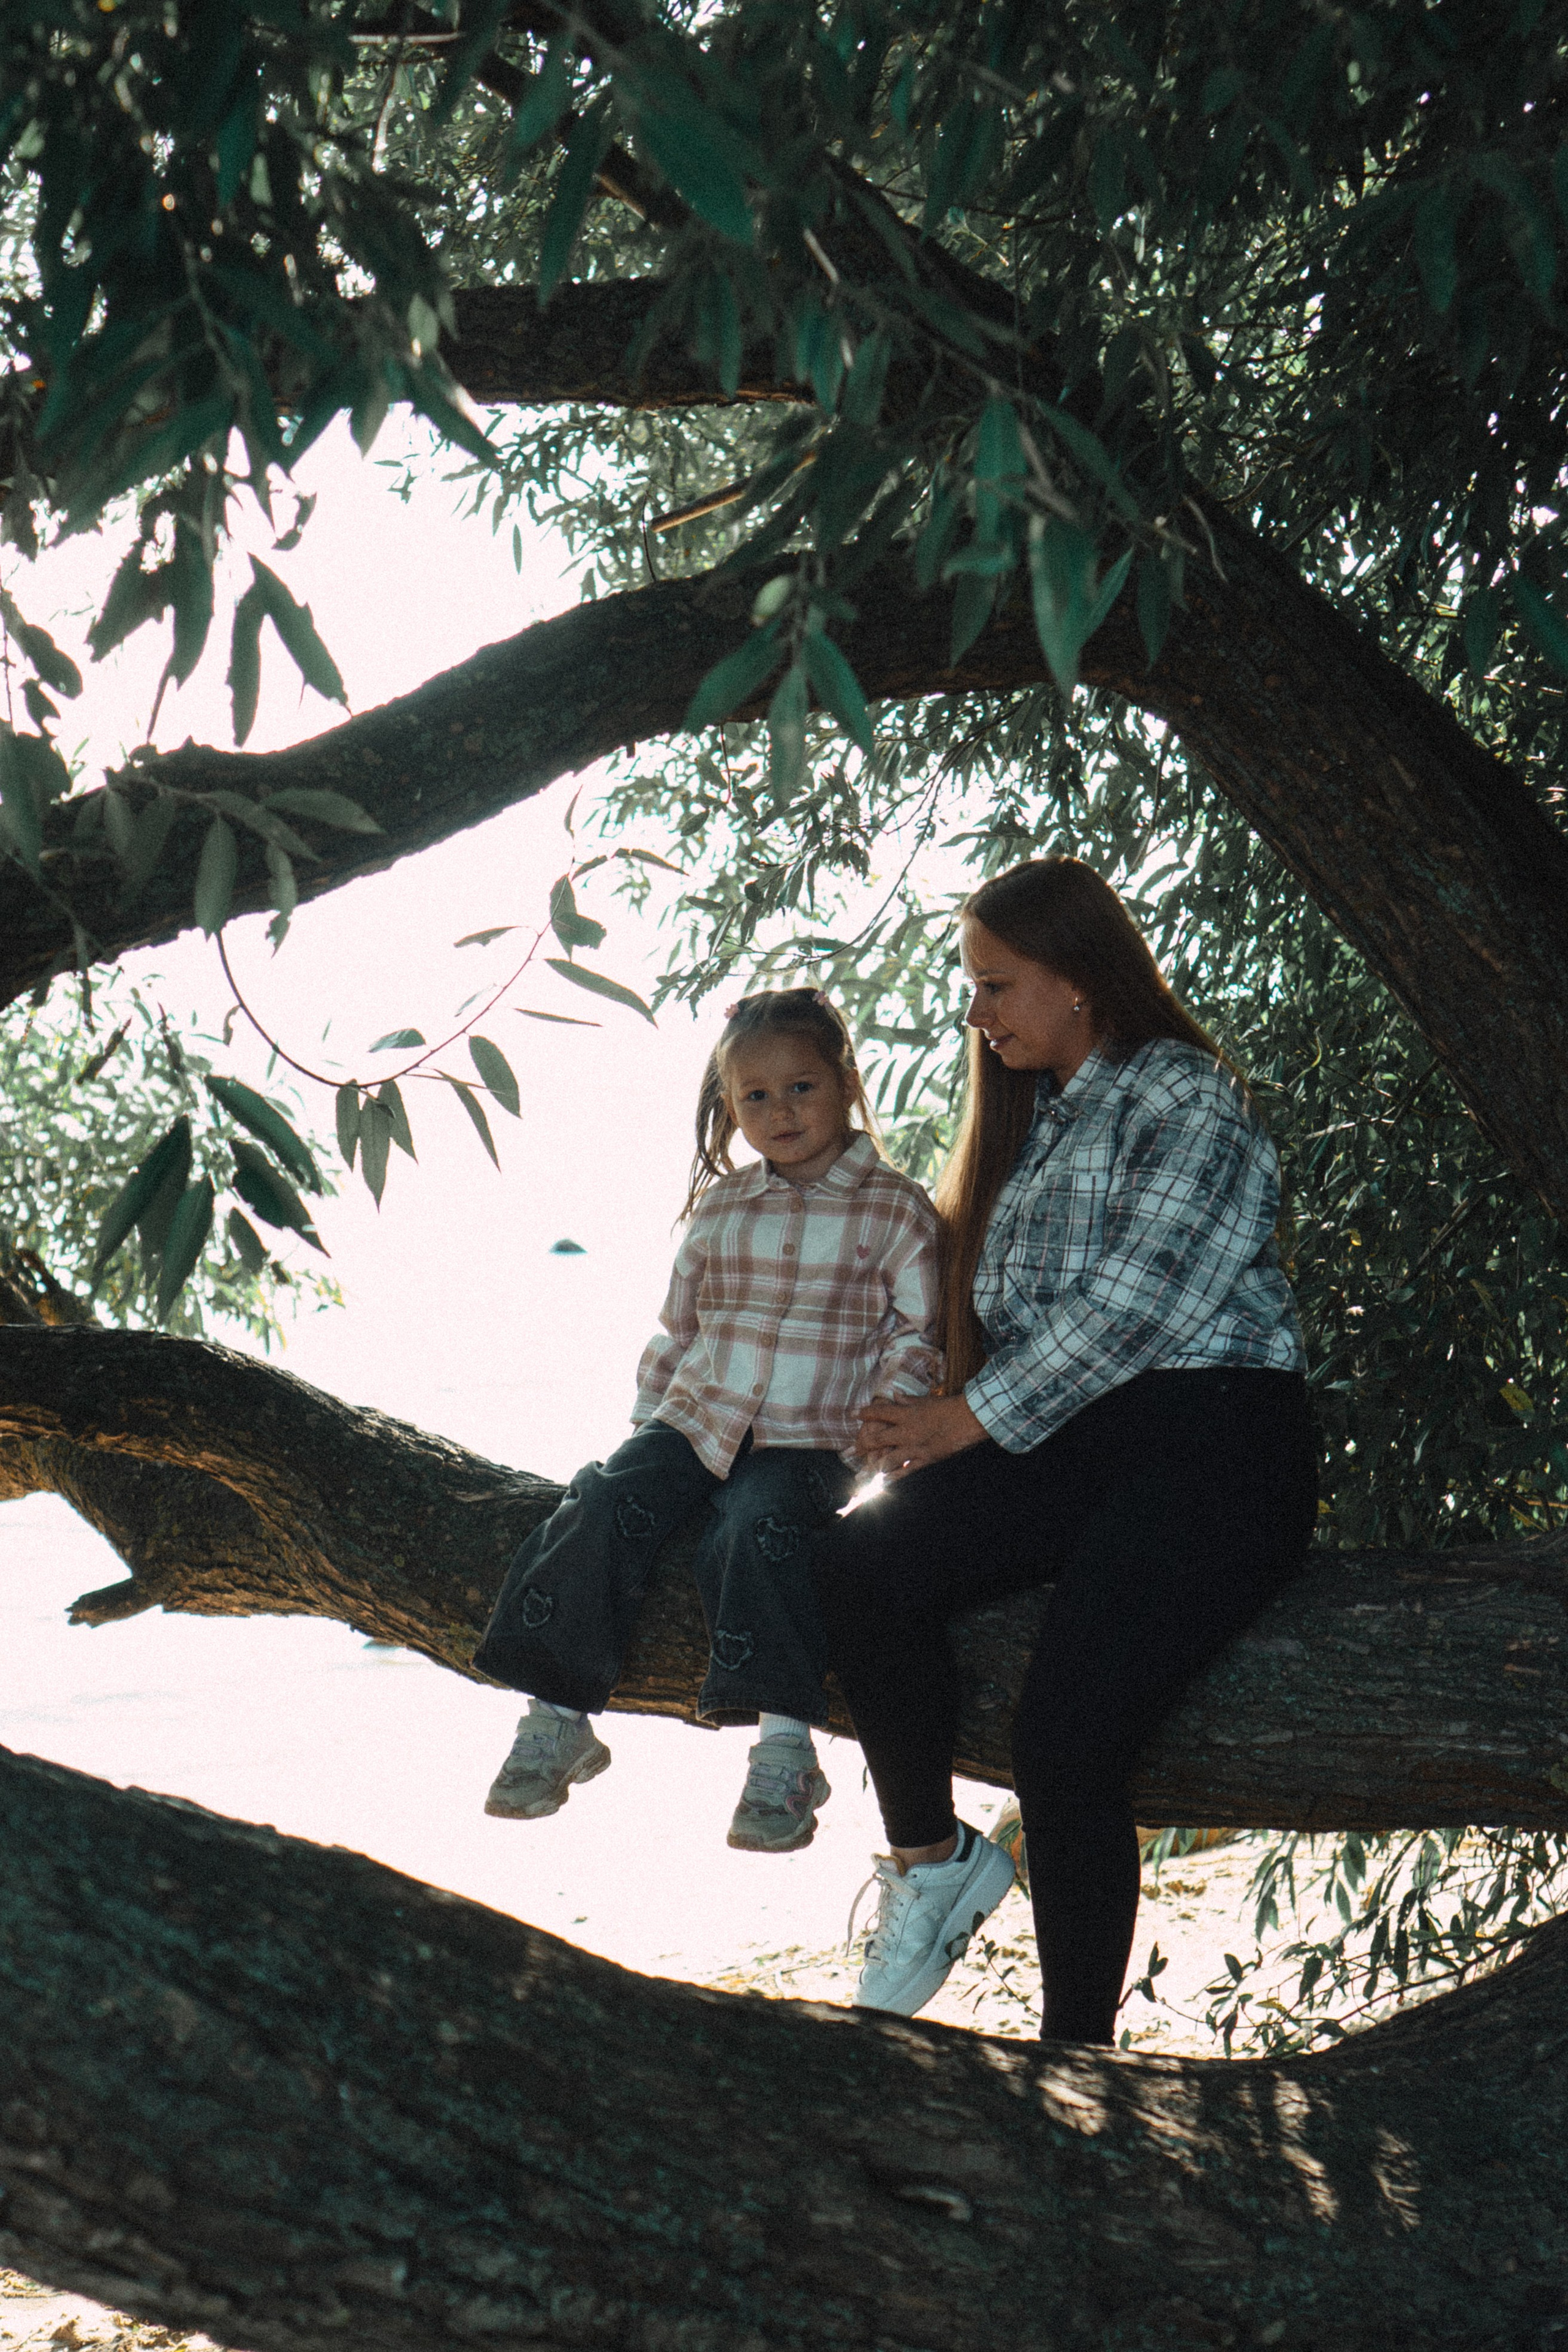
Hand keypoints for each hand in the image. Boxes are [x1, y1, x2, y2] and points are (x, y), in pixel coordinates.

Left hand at [855, 1392, 986, 1480]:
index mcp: (906, 1413)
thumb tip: (894, 1394)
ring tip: (861, 1475)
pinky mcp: (925, 1459)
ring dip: (873, 1467)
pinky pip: (906, 1471)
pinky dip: (894, 1477)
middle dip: (859, 1446)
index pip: (879, 1412)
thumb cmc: (949, 1406)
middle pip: (876, 1439)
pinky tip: (883, 1482)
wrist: (969, 1418)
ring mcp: (915, 1446)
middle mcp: (906, 1431)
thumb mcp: (927, 1400)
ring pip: (887, 1459)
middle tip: (846, 1453)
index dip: (864, 1413)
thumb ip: (908, 1399)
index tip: (851, 1414)